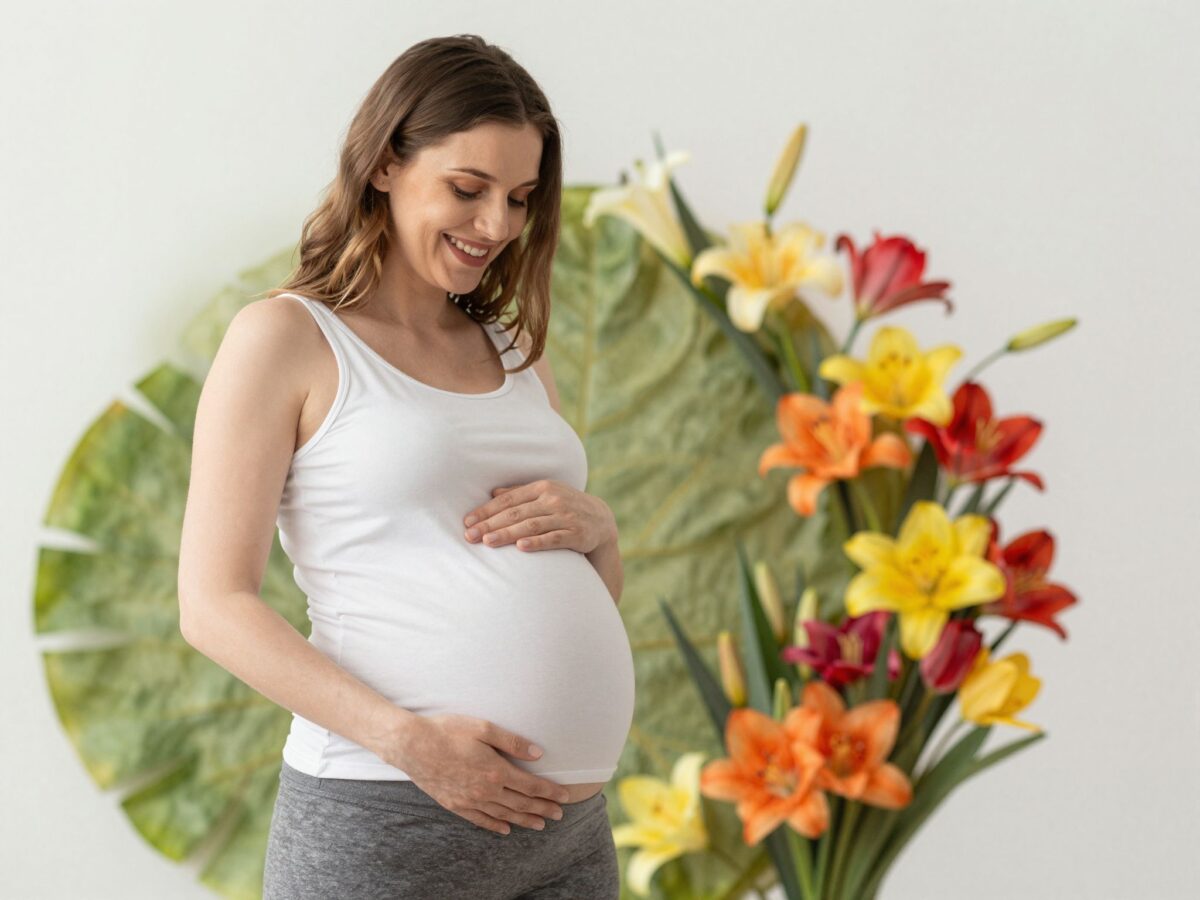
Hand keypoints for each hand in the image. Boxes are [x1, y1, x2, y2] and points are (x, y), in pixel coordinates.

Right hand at [395, 714, 570, 834]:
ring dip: (524, 820)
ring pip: (504, 815)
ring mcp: (470, 801)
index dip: (550, 792)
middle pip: (521, 803)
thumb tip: (537, 754)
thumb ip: (513, 742)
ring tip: (540, 825)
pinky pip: (480, 820)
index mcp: (496, 771)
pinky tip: (505, 829)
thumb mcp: (483, 729)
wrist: (412, 745)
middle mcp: (485, 790)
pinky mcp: (455, 805)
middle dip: (543, 809)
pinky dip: (495, 826)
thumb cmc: (448, 731)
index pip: (531, 785)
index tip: (565, 796)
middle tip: (559, 814)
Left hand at [463, 479, 615, 553]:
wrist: (601, 520)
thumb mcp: (546, 494)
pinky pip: (554, 539)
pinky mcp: (577, 534)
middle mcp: (553, 499)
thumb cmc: (566, 506)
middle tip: (470, 535)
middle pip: (516, 513)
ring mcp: (566, 516)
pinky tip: (520, 547)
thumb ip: (520, 494)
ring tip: (488, 542)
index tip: (467, 522)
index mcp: (542, 487)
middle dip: (490, 524)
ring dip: (508, 534)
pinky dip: (537, 542)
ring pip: (531, 525)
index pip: (508, 500)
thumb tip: (493, 493)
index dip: (486, 511)